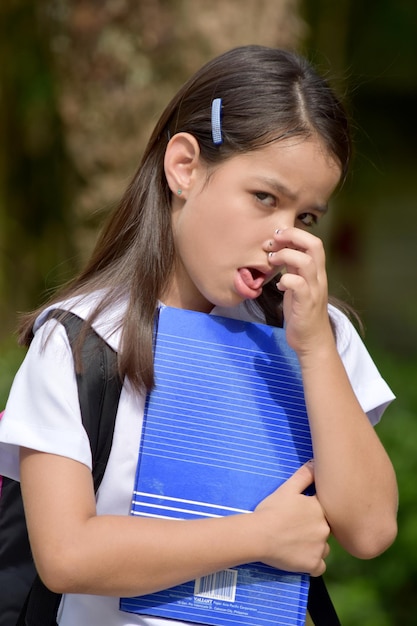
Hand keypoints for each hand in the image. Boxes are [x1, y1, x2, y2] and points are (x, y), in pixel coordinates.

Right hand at [253, 461, 329, 575]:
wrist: (259, 535)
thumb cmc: (271, 509)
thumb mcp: (287, 488)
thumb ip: (304, 475)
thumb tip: (316, 462)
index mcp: (320, 509)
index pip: (326, 510)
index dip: (313, 511)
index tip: (301, 514)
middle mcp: (325, 528)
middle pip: (325, 529)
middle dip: (314, 529)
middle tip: (295, 528)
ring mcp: (320, 548)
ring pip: (323, 548)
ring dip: (315, 546)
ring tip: (296, 543)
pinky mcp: (312, 564)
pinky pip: (319, 567)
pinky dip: (312, 563)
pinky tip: (300, 557)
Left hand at [268, 228, 332, 355]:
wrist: (312, 341)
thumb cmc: (302, 313)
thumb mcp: (296, 286)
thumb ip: (292, 270)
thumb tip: (278, 253)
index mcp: (316, 272)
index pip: (313, 242)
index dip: (295, 233)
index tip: (276, 236)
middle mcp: (319, 278)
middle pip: (315, 245)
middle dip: (292, 236)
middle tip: (273, 240)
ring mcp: (314, 290)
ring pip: (306, 262)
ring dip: (286, 255)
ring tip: (272, 260)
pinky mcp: (307, 304)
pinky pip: (298, 284)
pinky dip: (286, 279)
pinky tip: (278, 285)